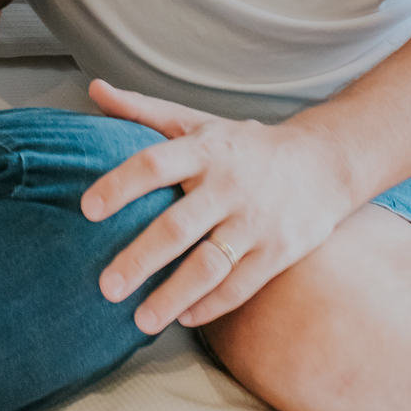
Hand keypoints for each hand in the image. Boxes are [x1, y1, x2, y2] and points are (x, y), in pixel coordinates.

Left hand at [81, 80, 353, 333]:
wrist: (323, 163)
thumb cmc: (244, 145)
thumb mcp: (196, 122)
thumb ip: (143, 110)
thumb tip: (95, 89)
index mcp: (204, 150)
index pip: (153, 164)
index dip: (119, 185)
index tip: (87, 210)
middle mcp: (228, 186)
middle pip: (177, 226)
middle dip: (140, 259)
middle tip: (106, 287)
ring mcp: (255, 222)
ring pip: (209, 266)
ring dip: (173, 295)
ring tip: (140, 321)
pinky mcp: (278, 252)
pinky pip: (240, 286)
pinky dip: (210, 306)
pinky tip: (183, 317)